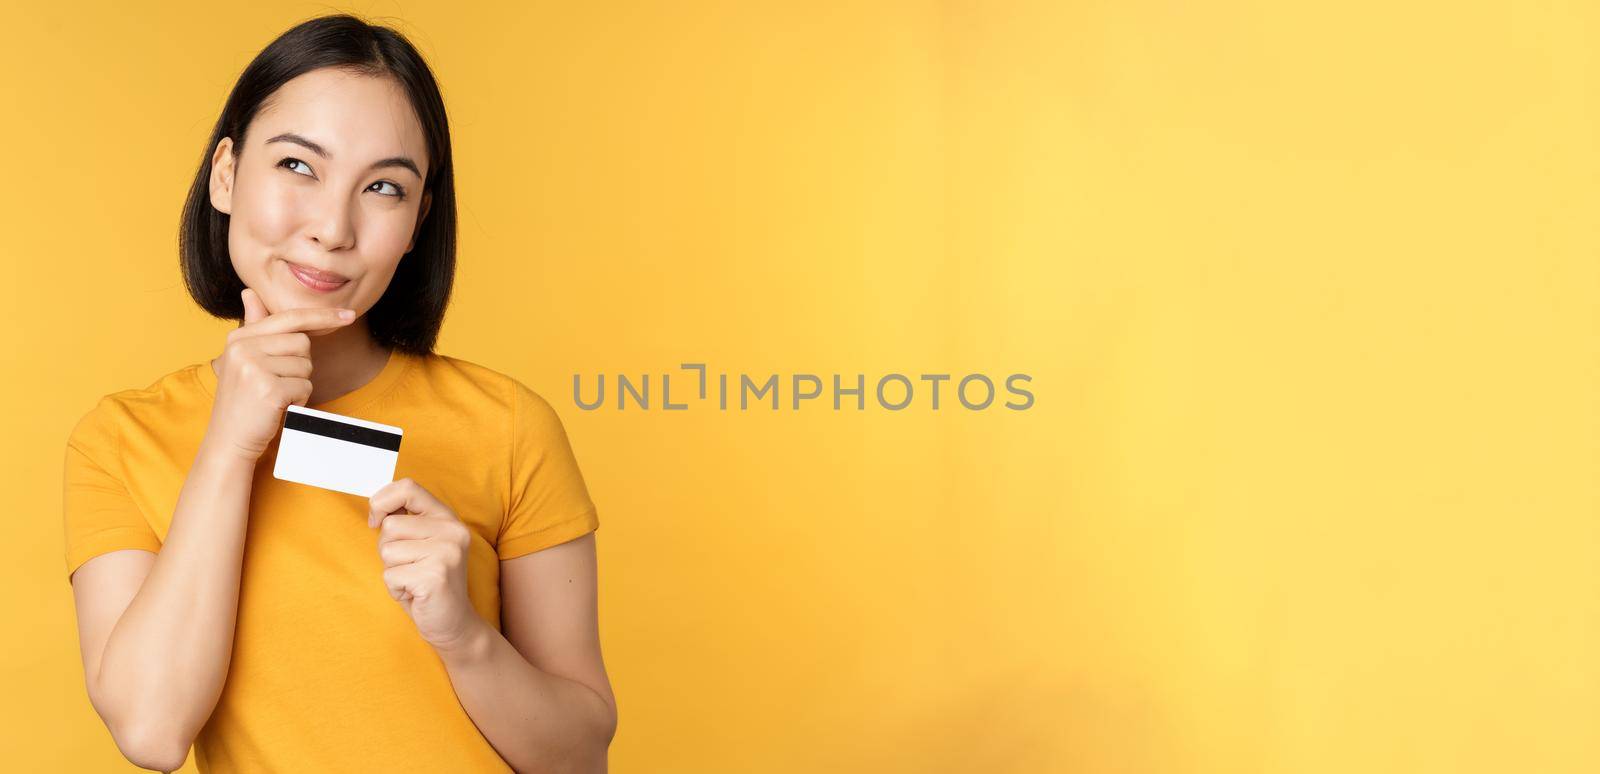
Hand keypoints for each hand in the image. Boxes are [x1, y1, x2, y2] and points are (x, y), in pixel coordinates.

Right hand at [204, 287, 356, 460]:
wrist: (229, 439)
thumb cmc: (244, 400)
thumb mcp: (244, 359)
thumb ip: (253, 327)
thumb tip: (250, 292)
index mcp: (239, 337)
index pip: (289, 318)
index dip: (321, 316)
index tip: (350, 315)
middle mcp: (243, 347)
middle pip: (303, 343)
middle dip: (300, 365)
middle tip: (277, 384)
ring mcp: (254, 367)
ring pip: (306, 366)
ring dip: (299, 385)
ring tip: (275, 397)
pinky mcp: (268, 388)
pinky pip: (305, 387)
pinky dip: (299, 401)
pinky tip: (279, 408)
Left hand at [369, 477, 482, 652]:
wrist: (453, 622)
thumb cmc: (427, 581)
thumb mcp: (419, 543)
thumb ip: (405, 521)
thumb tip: (376, 509)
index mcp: (447, 517)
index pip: (407, 487)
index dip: (382, 501)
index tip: (376, 521)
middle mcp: (452, 530)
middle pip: (390, 525)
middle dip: (388, 549)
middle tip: (409, 566)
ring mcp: (446, 552)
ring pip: (387, 551)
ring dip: (392, 570)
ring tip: (413, 580)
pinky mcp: (435, 576)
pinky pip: (390, 575)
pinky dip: (395, 589)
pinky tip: (415, 594)